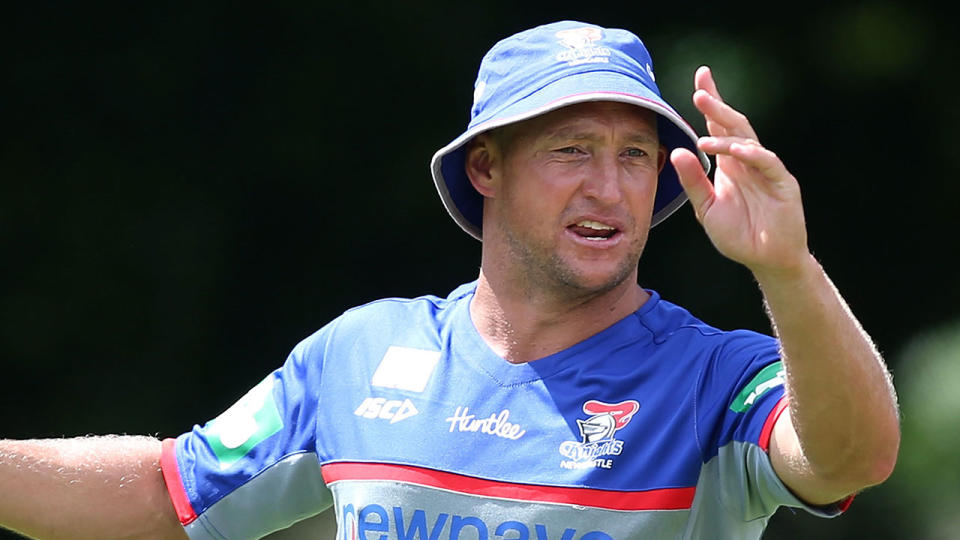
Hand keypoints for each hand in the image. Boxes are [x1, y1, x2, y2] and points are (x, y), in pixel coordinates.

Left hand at [670, 66, 809, 277]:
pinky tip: (737, 150)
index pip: (719, 127)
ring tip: (706, 125)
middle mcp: (748, 161)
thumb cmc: (737, 233)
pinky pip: (768, 163)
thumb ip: (692, 181)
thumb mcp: (705, 208)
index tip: (700, 79)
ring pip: (749, 140)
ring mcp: (767, 170)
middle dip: (718, 106)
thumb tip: (677, 151)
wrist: (766, 259)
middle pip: (734, 125)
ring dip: (728, 130)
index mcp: (730, 163)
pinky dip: (752, 155)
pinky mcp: (783, 184)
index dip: (712, 103)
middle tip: (700, 90)